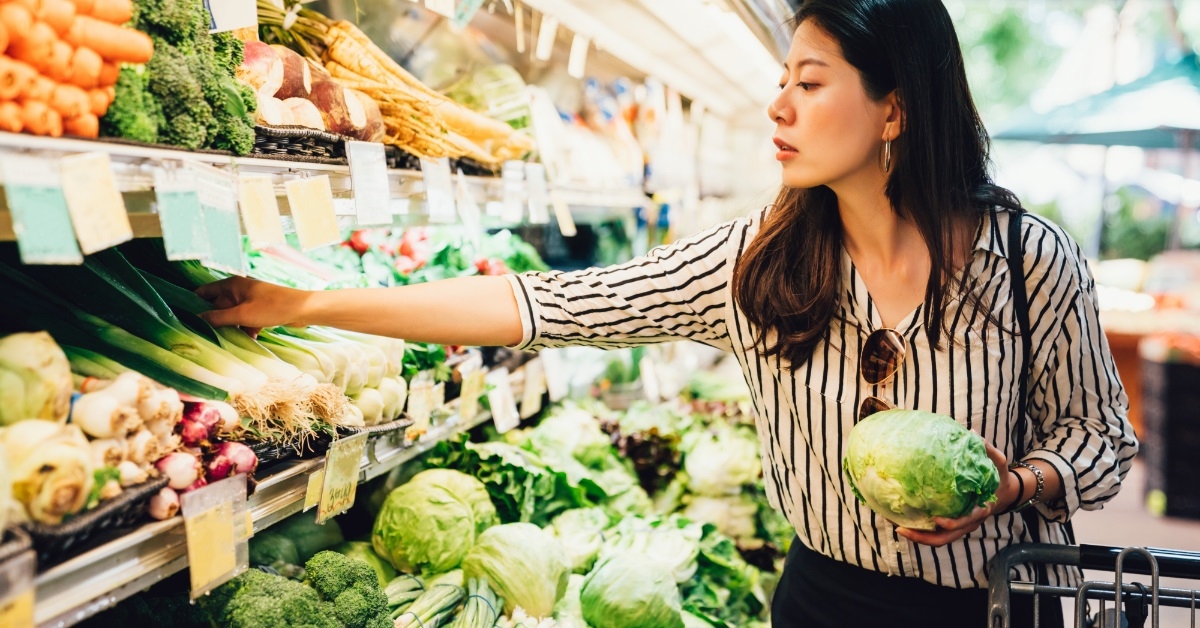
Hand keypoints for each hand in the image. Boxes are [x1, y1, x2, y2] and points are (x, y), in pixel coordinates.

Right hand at [194, 276, 311, 335]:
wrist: (303, 309)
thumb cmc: (272, 307)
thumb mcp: (242, 314)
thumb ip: (218, 317)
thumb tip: (197, 319)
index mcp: (232, 284)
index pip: (205, 292)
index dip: (194, 302)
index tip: (183, 317)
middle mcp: (239, 290)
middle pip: (218, 306)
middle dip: (214, 320)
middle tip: (203, 335)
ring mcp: (250, 300)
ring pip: (232, 315)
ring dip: (231, 327)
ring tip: (226, 340)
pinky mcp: (260, 310)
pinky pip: (246, 320)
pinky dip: (247, 329)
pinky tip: (250, 339)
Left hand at [897, 441, 1020, 546]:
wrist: (1004, 493)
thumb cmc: (999, 477)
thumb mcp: (999, 462)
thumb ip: (988, 450)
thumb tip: (972, 433)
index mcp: (981, 509)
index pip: (966, 522)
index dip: (951, 523)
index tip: (936, 519)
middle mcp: (969, 522)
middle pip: (946, 538)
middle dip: (924, 538)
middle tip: (901, 529)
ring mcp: (961, 526)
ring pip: (939, 539)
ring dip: (919, 538)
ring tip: (898, 528)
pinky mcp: (954, 525)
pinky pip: (937, 533)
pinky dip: (922, 531)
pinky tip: (904, 522)